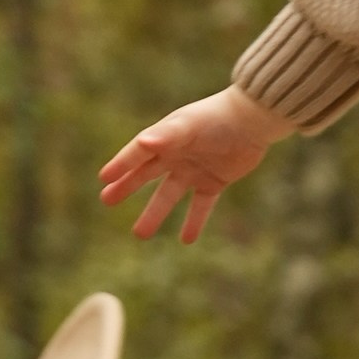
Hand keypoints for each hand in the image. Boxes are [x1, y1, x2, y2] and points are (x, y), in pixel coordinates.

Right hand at [99, 87, 291, 243]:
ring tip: (140, 235)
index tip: (104, 179)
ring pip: (169, 196)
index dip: (121, 165)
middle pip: (146, 174)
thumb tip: (142, 143)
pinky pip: (201, 205)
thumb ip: (166, 136)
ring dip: (155, 214)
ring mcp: (194, 170)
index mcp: (166, 138)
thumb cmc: (217, 118)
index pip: (137, 154)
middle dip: (127, 187)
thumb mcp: (188, 126)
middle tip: (107, 200)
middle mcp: (176, 154)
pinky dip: (194, 222)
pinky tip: (186, 240)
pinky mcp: (214, 182)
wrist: (254, 121)